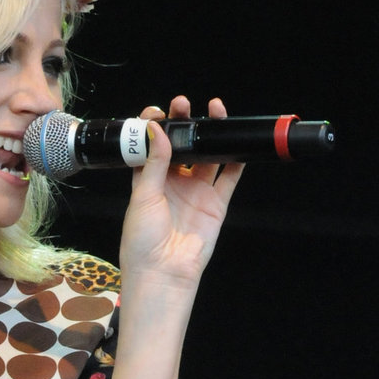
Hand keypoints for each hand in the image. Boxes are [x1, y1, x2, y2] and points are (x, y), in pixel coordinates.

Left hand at [118, 95, 243, 290]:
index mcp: (149, 182)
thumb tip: (157, 130)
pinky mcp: (215, 205)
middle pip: (182, 148)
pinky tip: (236, 141)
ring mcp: (195, 194)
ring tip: (214, 111)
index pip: (153, 147)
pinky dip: (235, 160)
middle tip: (184, 104)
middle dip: (185, 124)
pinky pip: (228, 178)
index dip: (156, 128)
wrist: (162, 274)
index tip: (158, 112)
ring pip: (207, 157)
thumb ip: (154, 163)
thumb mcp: (143, 197)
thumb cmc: (142, 242)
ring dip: (211, 135)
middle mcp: (173, 185)